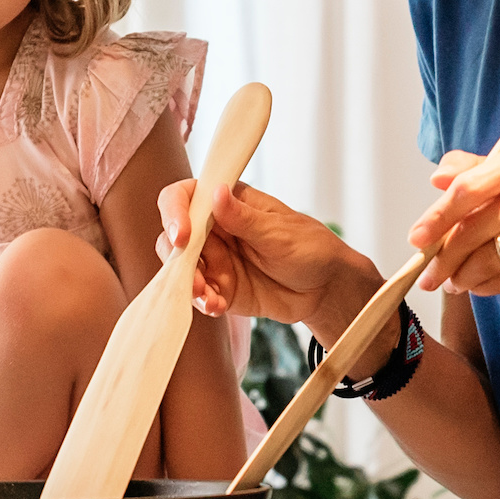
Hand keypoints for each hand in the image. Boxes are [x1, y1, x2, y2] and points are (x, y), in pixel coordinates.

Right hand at [156, 179, 382, 344]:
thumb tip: (216, 192)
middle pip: (174, 235)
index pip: (186, 196)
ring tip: (207, 297)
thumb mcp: (280, 233)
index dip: (175, 212)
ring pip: (180, 268)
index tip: (183, 234)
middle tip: (193, 275)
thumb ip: (245, 219)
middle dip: (176, 256)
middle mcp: (215, 230)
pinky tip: (217, 306)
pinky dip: (203, 301)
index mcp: (228, 203)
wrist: (325, 289)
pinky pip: (199, 294)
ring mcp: (215, 260)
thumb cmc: (309, 248)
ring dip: (187, 283)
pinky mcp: (220, 287)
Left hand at [409, 147, 499, 304]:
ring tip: (455, 283)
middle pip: (476, 225)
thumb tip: (437, 177)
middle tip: (428, 275)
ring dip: (464, 275)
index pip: (468, 187)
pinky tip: (479, 286)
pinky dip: (486, 286)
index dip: (438, 215)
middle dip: (445, 255)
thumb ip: (468, 175)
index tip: (416, 238)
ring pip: (490, 255)